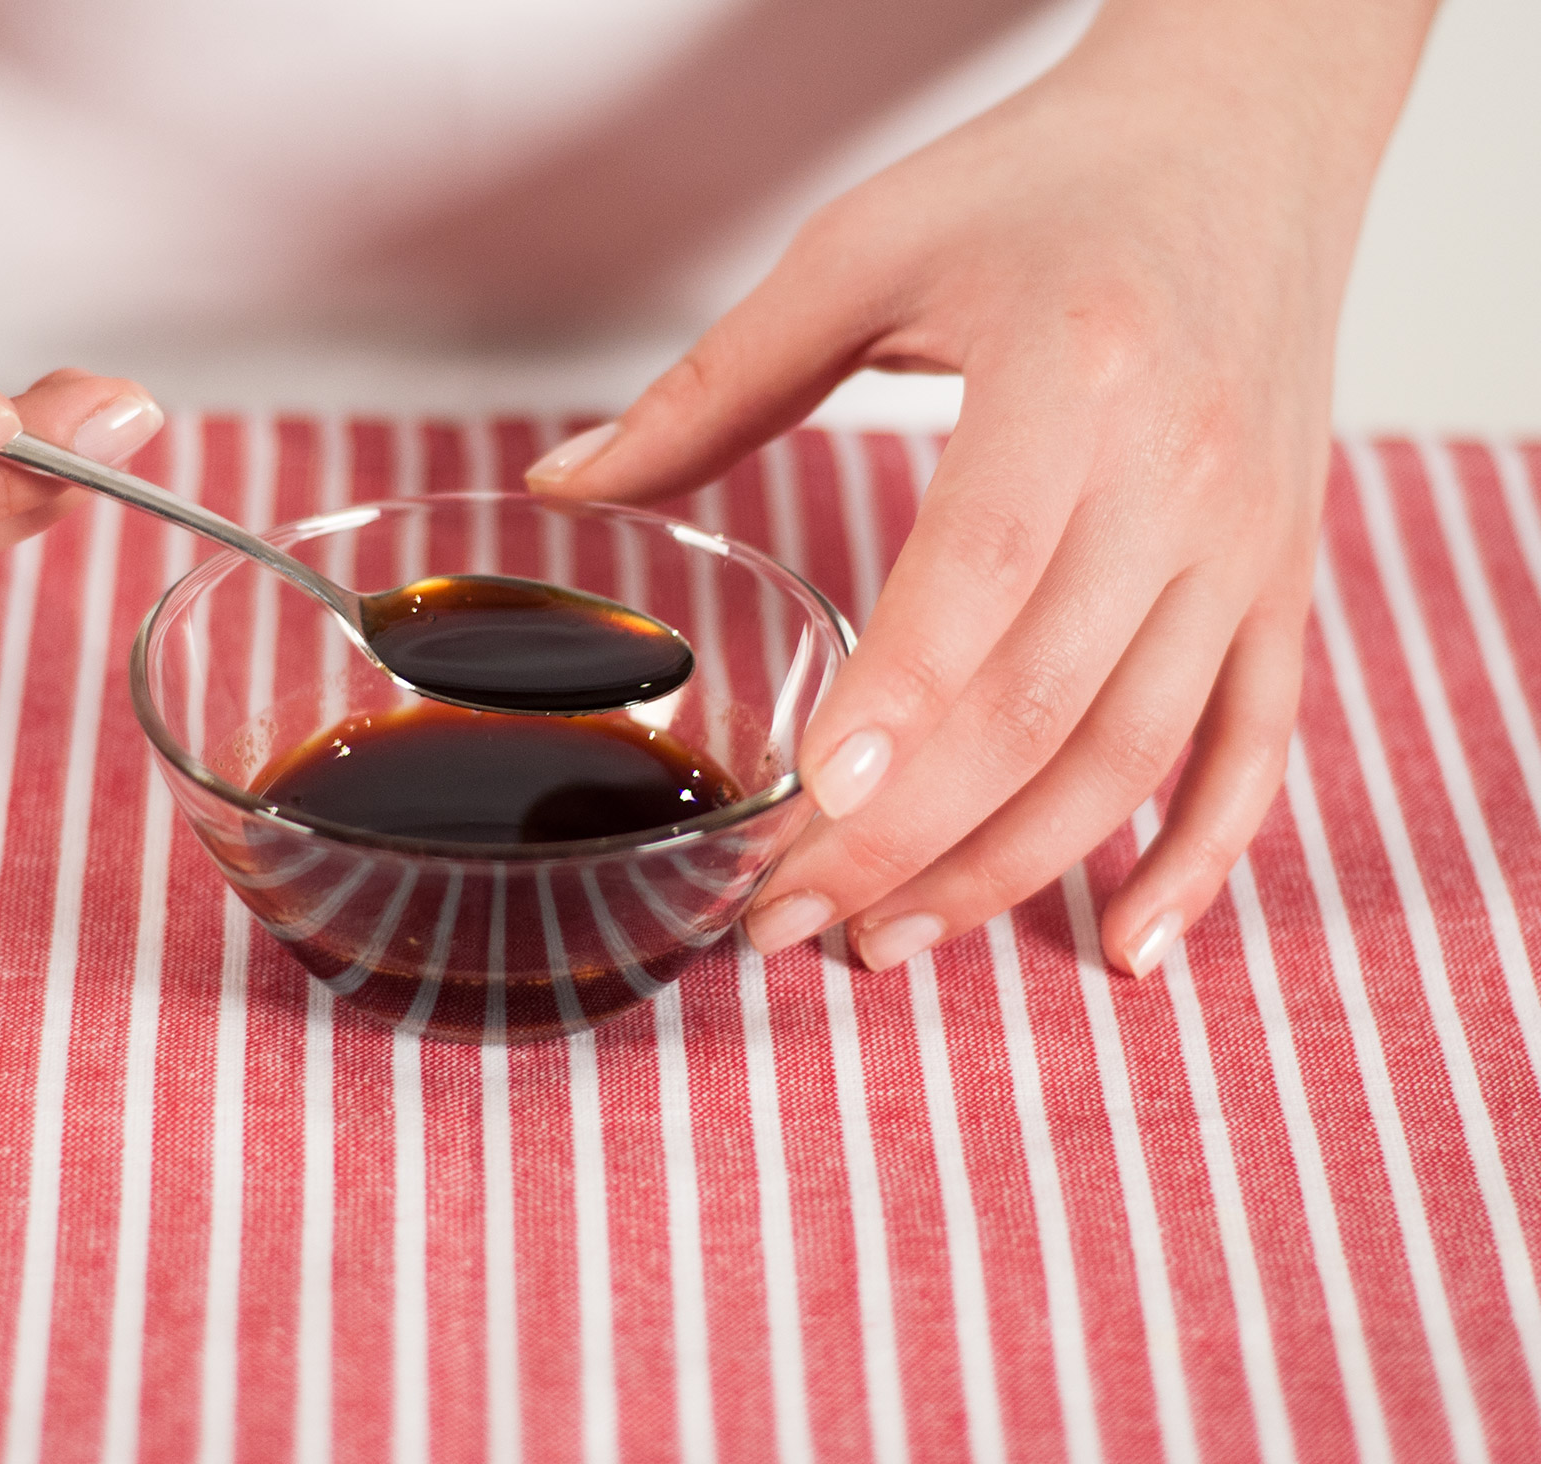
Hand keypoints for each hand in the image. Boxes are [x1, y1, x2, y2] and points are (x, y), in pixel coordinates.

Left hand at [527, 0, 1434, 976]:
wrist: (1242, 137)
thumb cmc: (1043, 184)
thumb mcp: (863, 249)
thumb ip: (713, 387)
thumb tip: (562, 489)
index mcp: (1073, 374)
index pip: (983, 572)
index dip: (901, 703)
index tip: (813, 809)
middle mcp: (1182, 471)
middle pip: (1044, 703)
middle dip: (906, 839)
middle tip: (781, 920)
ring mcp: (1247, 539)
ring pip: (1134, 753)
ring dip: (1009, 874)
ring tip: (884, 943)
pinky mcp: (1280, 576)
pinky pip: (1254, 744)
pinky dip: (1198, 858)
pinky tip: (1124, 946)